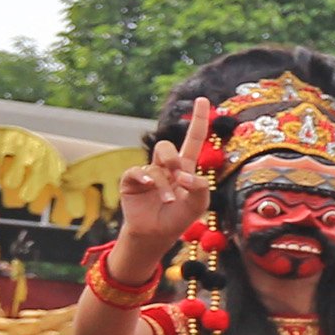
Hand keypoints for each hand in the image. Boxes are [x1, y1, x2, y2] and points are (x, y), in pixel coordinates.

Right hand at [112, 98, 214, 265]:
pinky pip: (136, 172)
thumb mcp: (199, 204)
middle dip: (173, 159)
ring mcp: (147, 173)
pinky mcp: (131, 181)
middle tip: (179, 177)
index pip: (193, 139)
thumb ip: (200, 187)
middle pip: (166, 147)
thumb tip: (185, 175)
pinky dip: (146, 180)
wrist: (157, 234)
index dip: (198, 120)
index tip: (203, 100)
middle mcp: (165, 166)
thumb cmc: (180, 217)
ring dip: (164, 181)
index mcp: (184, 168)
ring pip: (154, 163)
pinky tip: (150, 188)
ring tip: (168, 198)